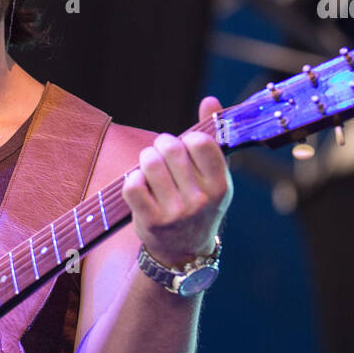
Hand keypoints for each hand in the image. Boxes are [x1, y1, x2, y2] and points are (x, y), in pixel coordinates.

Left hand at [122, 96, 232, 268]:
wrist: (184, 252)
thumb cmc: (199, 203)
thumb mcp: (214, 176)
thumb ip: (212, 137)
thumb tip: (210, 100)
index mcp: (221, 186)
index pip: (201, 142)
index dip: (188, 139)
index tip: (186, 147)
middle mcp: (201, 201)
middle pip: (171, 149)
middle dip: (162, 145)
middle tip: (161, 153)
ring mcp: (175, 213)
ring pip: (149, 163)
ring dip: (145, 159)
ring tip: (150, 166)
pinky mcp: (150, 222)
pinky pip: (132, 185)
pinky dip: (132, 180)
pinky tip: (140, 185)